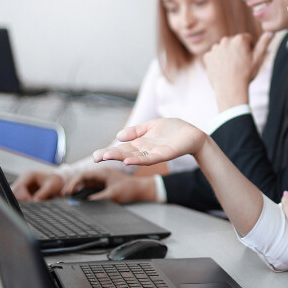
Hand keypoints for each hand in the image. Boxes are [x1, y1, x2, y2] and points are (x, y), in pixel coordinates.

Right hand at [12, 170, 63, 200]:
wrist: (61, 177)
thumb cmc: (57, 179)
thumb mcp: (51, 187)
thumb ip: (42, 194)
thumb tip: (34, 201)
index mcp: (29, 174)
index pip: (20, 186)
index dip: (24, 196)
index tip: (32, 201)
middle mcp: (24, 178)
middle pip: (15, 191)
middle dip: (23, 199)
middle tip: (33, 203)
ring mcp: (24, 183)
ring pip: (17, 195)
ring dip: (25, 200)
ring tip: (35, 202)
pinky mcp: (26, 188)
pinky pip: (22, 197)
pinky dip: (27, 200)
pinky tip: (34, 201)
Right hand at [61, 168, 156, 203]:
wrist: (140, 189)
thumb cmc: (130, 189)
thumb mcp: (114, 195)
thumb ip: (99, 198)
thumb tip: (85, 202)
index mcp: (102, 172)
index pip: (83, 174)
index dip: (73, 182)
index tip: (68, 191)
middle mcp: (99, 174)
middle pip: (81, 177)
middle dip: (71, 185)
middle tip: (63, 195)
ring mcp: (100, 179)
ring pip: (83, 182)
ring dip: (74, 188)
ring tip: (65, 196)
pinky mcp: (101, 184)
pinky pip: (87, 186)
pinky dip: (80, 191)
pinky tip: (74, 196)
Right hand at [92, 118, 206, 165]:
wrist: (192, 134)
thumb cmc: (172, 130)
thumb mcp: (150, 126)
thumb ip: (135, 131)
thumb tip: (118, 135)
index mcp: (139, 143)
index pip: (121, 148)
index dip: (108, 151)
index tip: (95, 155)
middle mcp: (144, 150)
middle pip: (124, 154)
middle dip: (110, 156)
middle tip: (96, 158)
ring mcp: (153, 153)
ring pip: (134, 157)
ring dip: (121, 158)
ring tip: (107, 157)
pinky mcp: (164, 154)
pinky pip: (149, 159)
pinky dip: (138, 160)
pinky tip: (128, 161)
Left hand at [203, 32, 272, 110]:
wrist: (230, 89)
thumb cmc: (246, 74)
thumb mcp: (258, 59)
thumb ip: (264, 43)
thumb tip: (271, 32)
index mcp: (239, 39)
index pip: (247, 39)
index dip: (250, 49)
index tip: (249, 59)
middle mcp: (226, 40)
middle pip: (234, 42)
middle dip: (238, 50)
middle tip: (240, 64)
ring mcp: (215, 48)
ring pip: (224, 49)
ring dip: (227, 54)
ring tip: (231, 68)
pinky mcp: (207, 57)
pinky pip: (214, 56)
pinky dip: (218, 61)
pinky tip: (223, 69)